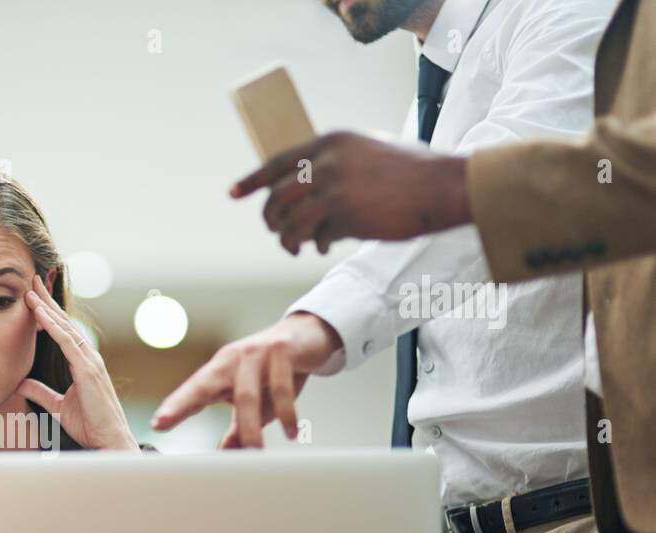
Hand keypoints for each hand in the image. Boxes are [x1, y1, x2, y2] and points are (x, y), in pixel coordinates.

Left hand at [15, 275, 138, 450]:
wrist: (108, 441)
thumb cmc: (90, 426)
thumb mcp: (58, 406)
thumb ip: (41, 393)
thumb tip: (21, 383)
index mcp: (83, 363)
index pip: (63, 332)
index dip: (48, 313)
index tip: (33, 297)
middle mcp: (88, 357)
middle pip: (64, 322)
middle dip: (47, 301)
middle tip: (32, 280)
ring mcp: (90, 361)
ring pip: (65, 327)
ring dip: (46, 307)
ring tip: (30, 290)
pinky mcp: (88, 369)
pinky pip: (67, 342)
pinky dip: (52, 326)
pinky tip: (39, 313)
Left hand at [150, 312, 341, 447]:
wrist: (311, 334)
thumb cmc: (277, 372)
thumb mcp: (258, 402)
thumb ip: (240, 426)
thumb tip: (227, 453)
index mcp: (220, 370)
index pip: (194, 390)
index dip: (175, 406)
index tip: (157, 424)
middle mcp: (233, 358)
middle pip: (204, 384)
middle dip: (182, 404)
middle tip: (163, 422)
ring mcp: (255, 352)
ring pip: (245, 395)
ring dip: (249, 427)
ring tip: (254, 451)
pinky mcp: (282, 350)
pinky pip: (281, 387)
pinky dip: (286, 413)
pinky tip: (290, 432)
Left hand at [231, 132, 472, 254]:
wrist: (442, 186)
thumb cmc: (409, 172)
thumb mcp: (366, 152)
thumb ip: (333, 164)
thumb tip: (300, 191)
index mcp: (329, 143)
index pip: (277, 162)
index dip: (251, 181)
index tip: (232, 194)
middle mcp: (326, 163)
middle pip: (276, 198)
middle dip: (271, 219)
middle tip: (276, 230)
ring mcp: (334, 190)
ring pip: (290, 222)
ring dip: (288, 239)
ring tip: (295, 246)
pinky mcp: (345, 216)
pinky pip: (316, 237)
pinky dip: (317, 245)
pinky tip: (326, 246)